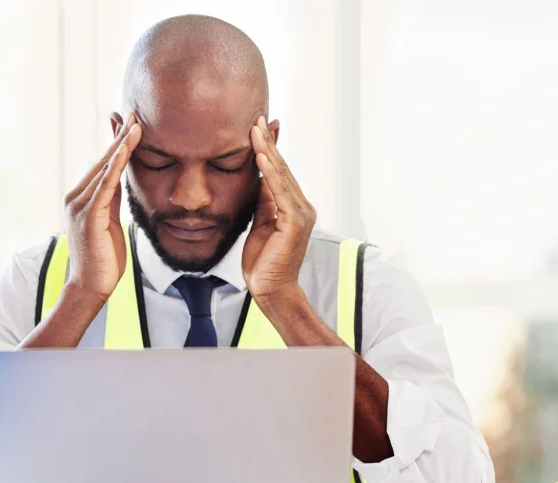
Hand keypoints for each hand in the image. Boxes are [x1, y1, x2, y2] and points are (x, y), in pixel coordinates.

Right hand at [64, 113, 141, 301]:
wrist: (91, 286)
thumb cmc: (103, 259)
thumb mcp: (110, 222)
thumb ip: (112, 200)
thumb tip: (120, 180)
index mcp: (81, 198)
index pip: (102, 165)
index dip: (116, 143)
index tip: (129, 123)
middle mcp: (76, 197)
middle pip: (102, 161)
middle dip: (119, 136)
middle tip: (134, 113)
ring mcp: (80, 205)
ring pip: (104, 168)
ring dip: (121, 145)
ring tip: (136, 124)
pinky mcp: (88, 215)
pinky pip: (105, 185)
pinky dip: (116, 165)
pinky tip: (126, 149)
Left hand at [242, 115, 315, 300]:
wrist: (270, 289)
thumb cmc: (263, 262)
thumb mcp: (259, 223)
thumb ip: (262, 201)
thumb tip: (259, 178)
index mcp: (293, 207)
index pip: (279, 172)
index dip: (269, 148)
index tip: (258, 127)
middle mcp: (302, 207)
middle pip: (282, 168)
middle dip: (268, 142)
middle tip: (256, 118)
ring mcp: (301, 213)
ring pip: (282, 176)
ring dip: (267, 151)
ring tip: (255, 130)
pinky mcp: (295, 222)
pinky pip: (280, 192)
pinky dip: (270, 173)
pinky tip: (261, 157)